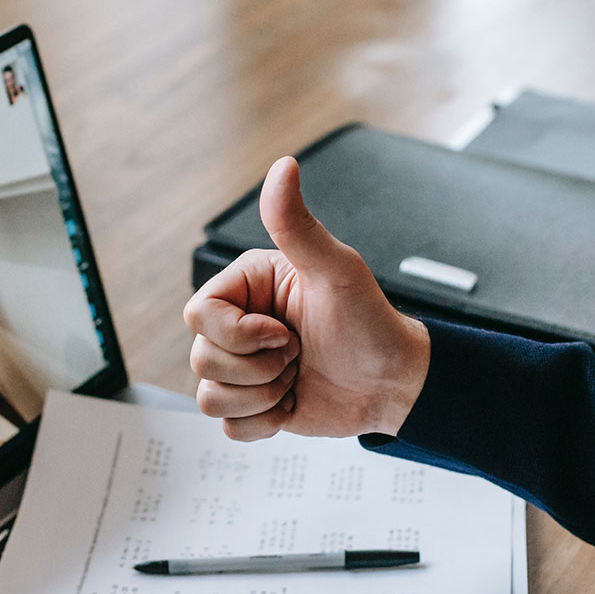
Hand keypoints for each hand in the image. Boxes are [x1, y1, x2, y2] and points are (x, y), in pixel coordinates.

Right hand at [184, 156, 429, 440]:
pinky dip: (263, 422)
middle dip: (258, 368)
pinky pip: (226, 426)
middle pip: (200, 359)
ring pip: (209, 396)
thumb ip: (298, 224)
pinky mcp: (252, 405)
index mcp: (246, 286)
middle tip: (298, 353)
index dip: (239, 334)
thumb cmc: (371, 322)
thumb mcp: (336, 269)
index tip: (284, 331)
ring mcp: (244, 368)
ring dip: (263, 396)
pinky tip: (292, 401)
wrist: (395, 383)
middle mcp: (239, 325)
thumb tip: (283, 167)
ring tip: (297, 377)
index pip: (198, 314)